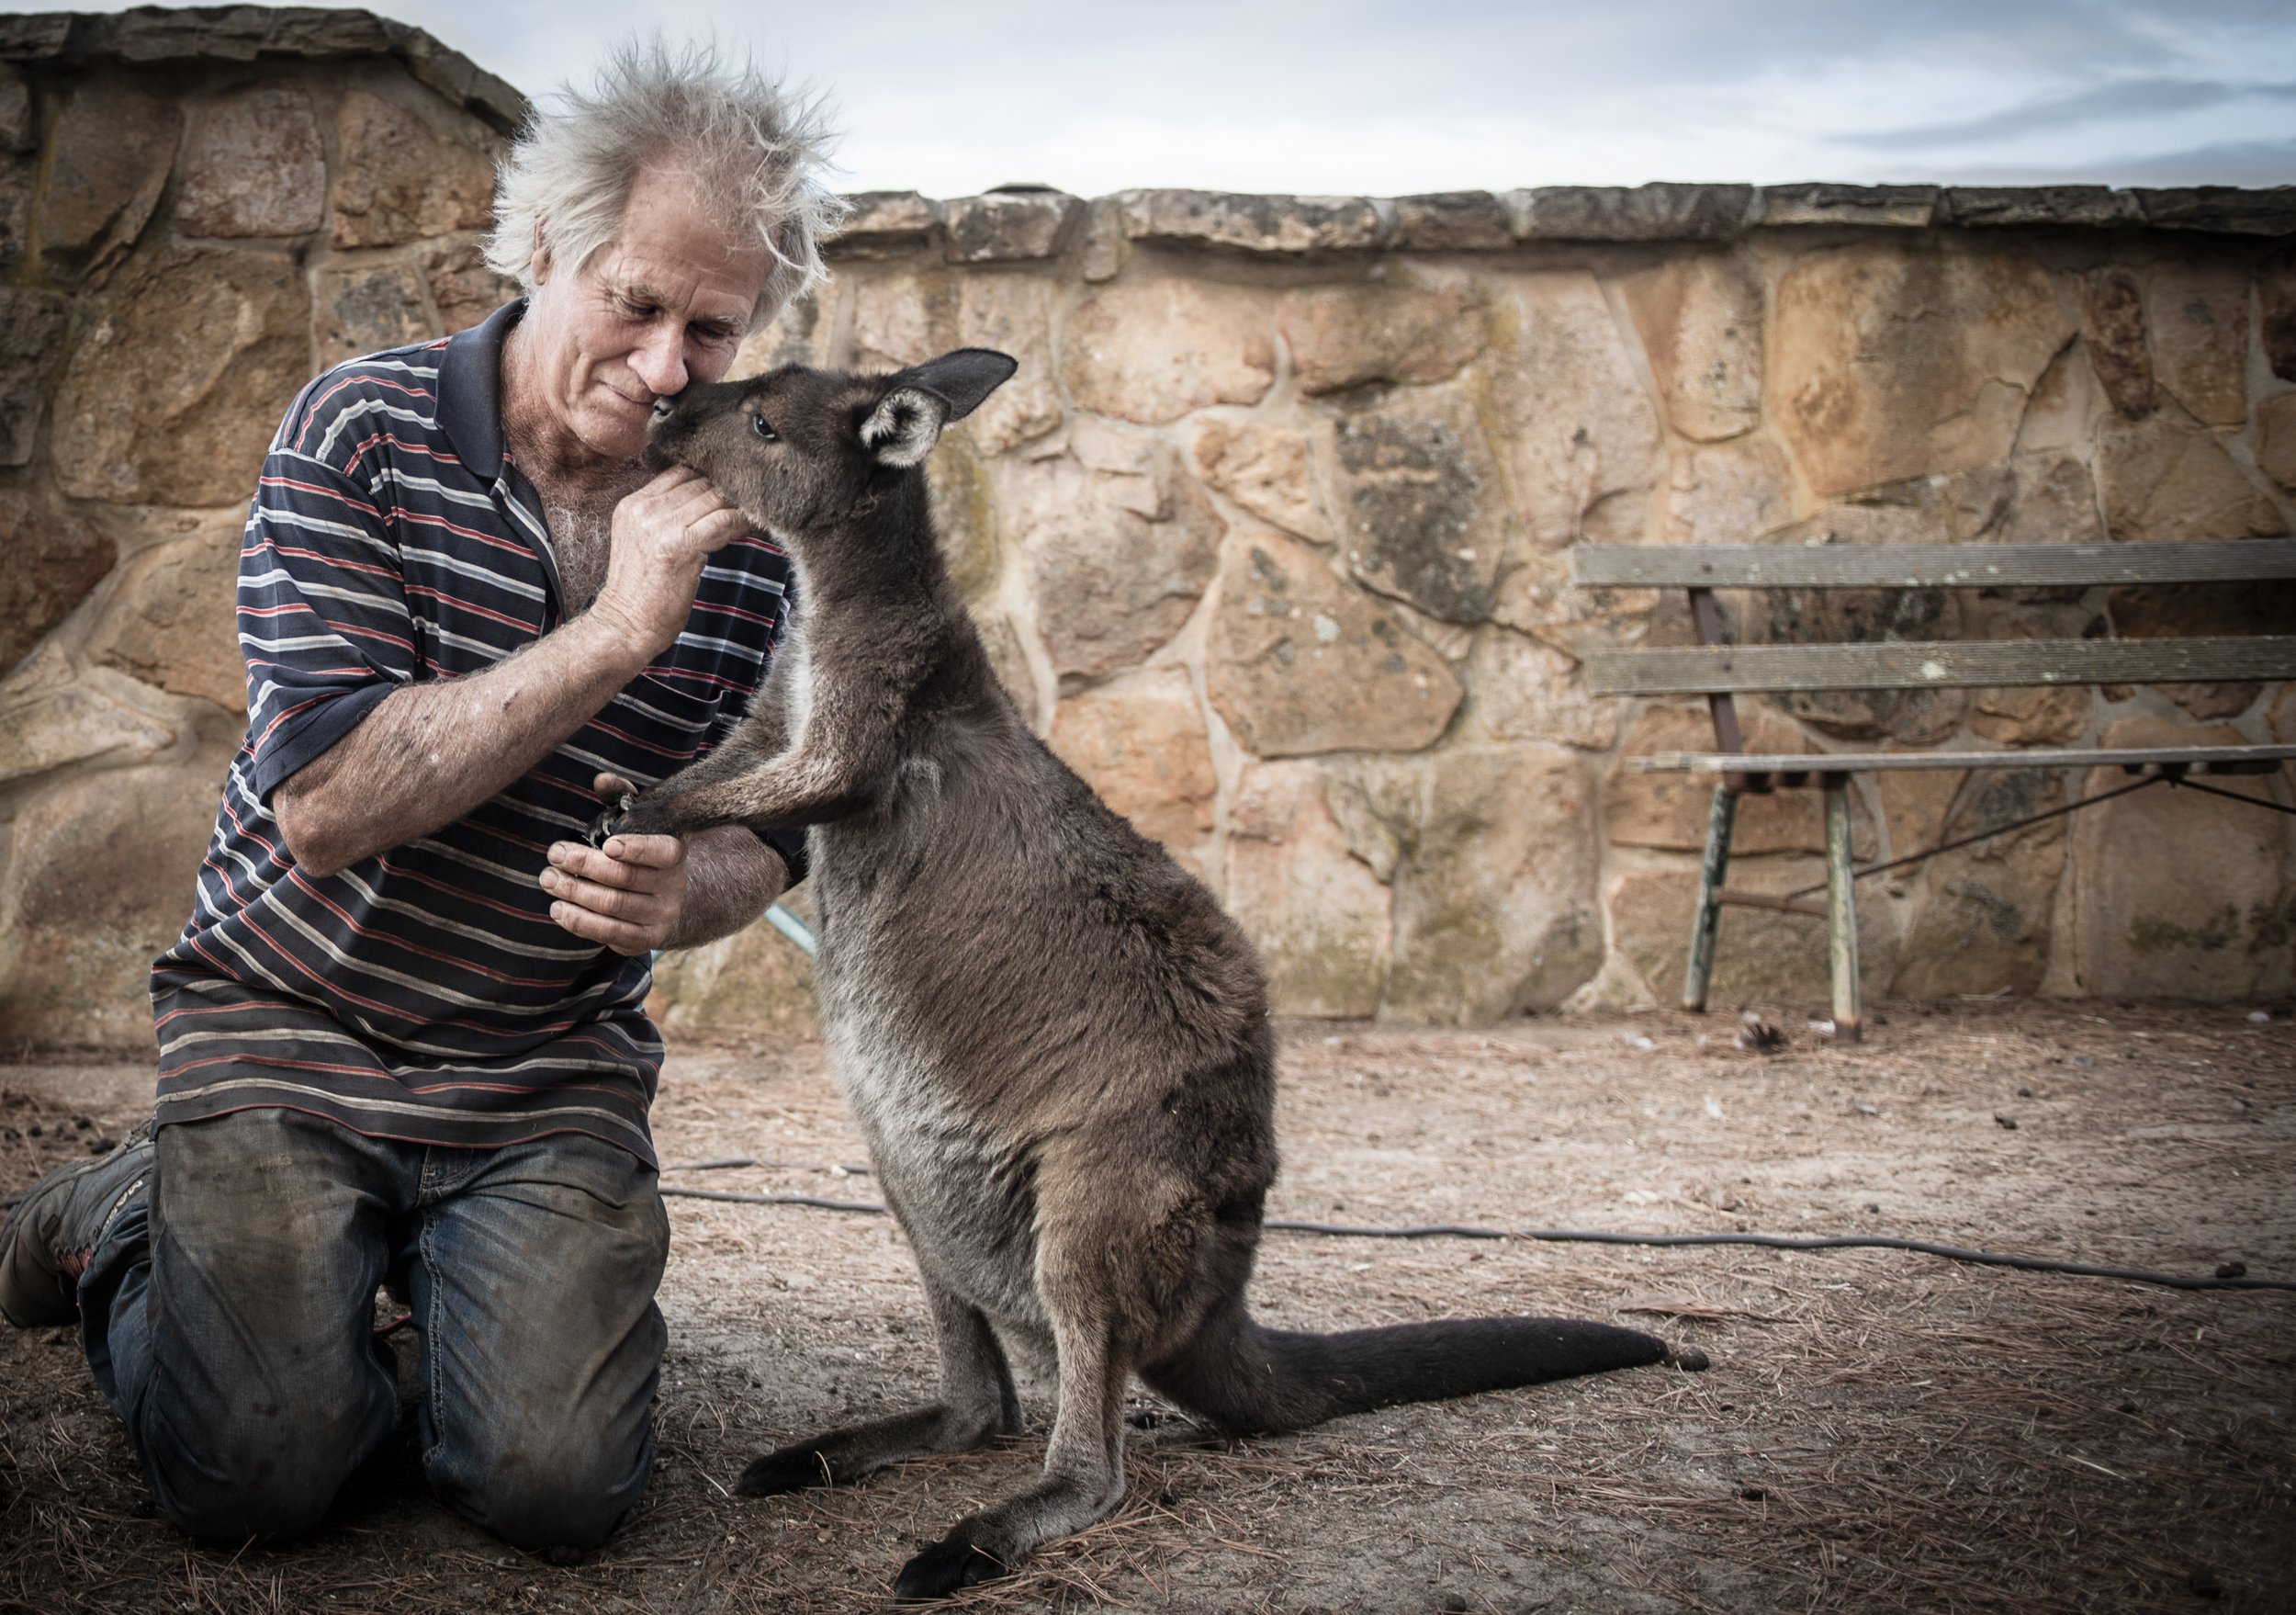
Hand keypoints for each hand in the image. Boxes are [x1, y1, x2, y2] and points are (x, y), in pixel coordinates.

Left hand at [543, 773, 688, 953]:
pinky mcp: (644, 940)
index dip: (636, 849)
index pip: (661, 852)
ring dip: (575, 893)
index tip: (607, 844)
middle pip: (625, 879)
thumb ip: (620, 798)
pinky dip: (579, 922)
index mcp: (675, 855)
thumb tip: (600, 780)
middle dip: (585, 865)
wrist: (674, 902)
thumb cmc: (645, 855)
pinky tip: (558, 909)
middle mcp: (673, 888)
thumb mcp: (640, 822)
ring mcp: (661, 917)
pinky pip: (609, 933)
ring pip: (613, 906)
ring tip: (548, 879)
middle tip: (554, 855)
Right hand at [588, 467, 750, 659]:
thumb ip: (666, 518)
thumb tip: (710, 503)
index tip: (729, 494)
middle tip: (750, 504)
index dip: (708, 481)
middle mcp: (643, 509)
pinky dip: (741, 523)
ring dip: (738, 507)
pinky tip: (751, 531)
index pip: (679, 473)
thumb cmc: (642, 593)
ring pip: (713, 498)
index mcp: (632, 505)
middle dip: (727, 493)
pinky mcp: (679, 545)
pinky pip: (722, 521)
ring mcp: (660, 525)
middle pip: (699, 482)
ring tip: (754, 518)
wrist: (625, 626)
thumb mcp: (644, 543)